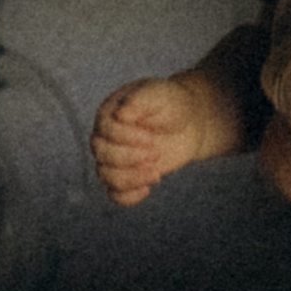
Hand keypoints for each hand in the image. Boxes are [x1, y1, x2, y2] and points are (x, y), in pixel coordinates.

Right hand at [90, 72, 219, 207]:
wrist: (188, 122)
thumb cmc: (172, 104)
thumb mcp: (159, 93)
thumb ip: (139, 100)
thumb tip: (119, 114)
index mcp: (109, 113)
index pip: (104, 130)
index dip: (126, 138)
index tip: (151, 138)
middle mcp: (106, 136)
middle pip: (101, 154)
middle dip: (130, 158)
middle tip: (156, 153)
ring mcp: (114, 157)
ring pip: (105, 176)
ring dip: (131, 178)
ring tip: (156, 172)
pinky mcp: (126, 175)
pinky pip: (115, 194)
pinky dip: (128, 196)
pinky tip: (148, 188)